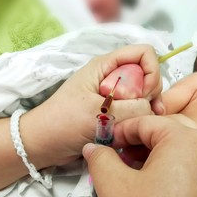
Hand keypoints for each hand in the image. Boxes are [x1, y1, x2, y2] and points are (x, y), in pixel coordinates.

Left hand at [23, 45, 163, 166]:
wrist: (44, 143)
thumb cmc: (64, 123)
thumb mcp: (98, 113)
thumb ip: (131, 108)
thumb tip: (151, 109)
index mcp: (106, 66)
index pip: (144, 53)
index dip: (151, 72)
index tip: (144, 95)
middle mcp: (113, 76)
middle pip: (147, 75)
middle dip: (151, 93)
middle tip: (144, 114)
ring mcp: (114, 95)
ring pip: (144, 94)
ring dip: (148, 109)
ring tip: (143, 125)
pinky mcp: (114, 111)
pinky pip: (136, 110)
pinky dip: (141, 119)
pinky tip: (138, 130)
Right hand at [83, 115, 196, 196]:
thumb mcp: (115, 190)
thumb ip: (100, 160)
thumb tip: (93, 148)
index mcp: (187, 141)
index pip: (147, 122)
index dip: (121, 130)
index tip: (107, 144)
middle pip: (169, 129)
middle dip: (141, 139)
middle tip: (121, 156)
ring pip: (184, 147)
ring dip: (158, 152)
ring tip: (136, 172)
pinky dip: (175, 167)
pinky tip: (158, 187)